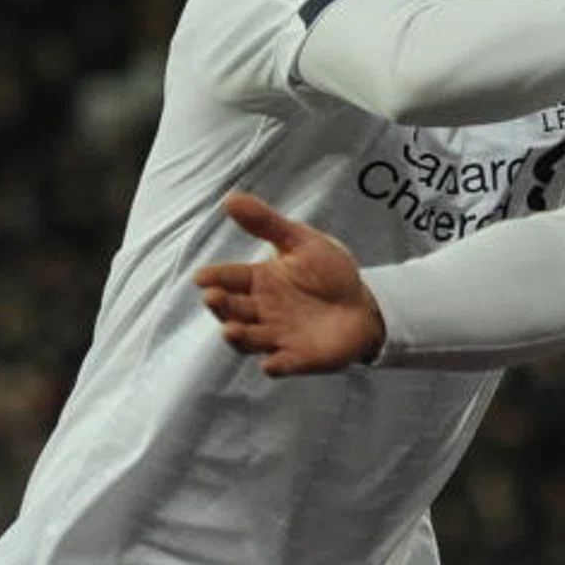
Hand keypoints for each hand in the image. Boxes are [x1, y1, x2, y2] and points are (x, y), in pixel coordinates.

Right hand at [194, 193, 386, 376]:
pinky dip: (275, 365)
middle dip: (221, 306)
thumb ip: (267, 224)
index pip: (231, 279)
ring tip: (230, 330)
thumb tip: (230, 199)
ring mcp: (277, 336)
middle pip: (232, 310)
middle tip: (214, 297)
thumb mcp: (301, 242)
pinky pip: (281, 365)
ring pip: (248, 340)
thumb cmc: (328, 273)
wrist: (363, 304)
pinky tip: (271, 364)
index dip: (215, 278)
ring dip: (238, 337)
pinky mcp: (297, 358)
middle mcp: (261, 310)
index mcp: (260, 281)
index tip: (202, 277)